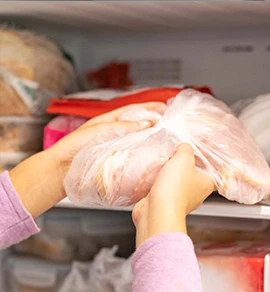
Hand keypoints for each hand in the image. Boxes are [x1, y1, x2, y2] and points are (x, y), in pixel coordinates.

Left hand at [51, 102, 165, 180]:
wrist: (62, 169)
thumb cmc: (75, 147)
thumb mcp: (100, 130)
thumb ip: (123, 126)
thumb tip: (147, 122)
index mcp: (109, 120)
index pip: (133, 110)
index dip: (149, 106)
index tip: (164, 106)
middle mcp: (115, 133)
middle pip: (138, 125)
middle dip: (154, 123)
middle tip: (169, 125)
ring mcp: (117, 147)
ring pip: (138, 141)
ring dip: (150, 140)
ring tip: (164, 140)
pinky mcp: (117, 162)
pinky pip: (133, 156)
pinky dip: (143, 156)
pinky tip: (152, 158)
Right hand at [132, 144, 214, 246]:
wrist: (156, 211)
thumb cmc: (175, 187)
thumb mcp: (183, 158)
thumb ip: (185, 149)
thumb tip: (183, 147)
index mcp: (207, 183)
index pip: (213, 168)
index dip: (206, 157)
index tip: (199, 149)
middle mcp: (197, 193)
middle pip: (194, 173)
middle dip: (185, 163)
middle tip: (177, 153)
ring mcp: (181, 200)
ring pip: (178, 181)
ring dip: (170, 172)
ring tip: (163, 162)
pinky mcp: (167, 203)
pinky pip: (165, 188)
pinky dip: (160, 181)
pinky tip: (154, 174)